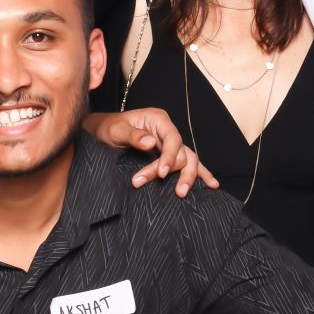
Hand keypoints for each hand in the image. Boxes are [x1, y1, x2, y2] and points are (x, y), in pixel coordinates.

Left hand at [84, 109, 219, 197]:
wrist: (101, 133)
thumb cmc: (108, 129)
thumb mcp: (116, 130)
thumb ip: (133, 135)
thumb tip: (151, 143)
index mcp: (158, 119)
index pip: (173, 138)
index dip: (170, 157)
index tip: (162, 173)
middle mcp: (167, 130)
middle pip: (182, 152)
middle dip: (176, 172)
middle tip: (174, 192)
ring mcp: (169, 143)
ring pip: (188, 159)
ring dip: (188, 177)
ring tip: (183, 193)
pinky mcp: (168, 156)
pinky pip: (187, 163)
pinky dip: (200, 173)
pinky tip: (212, 184)